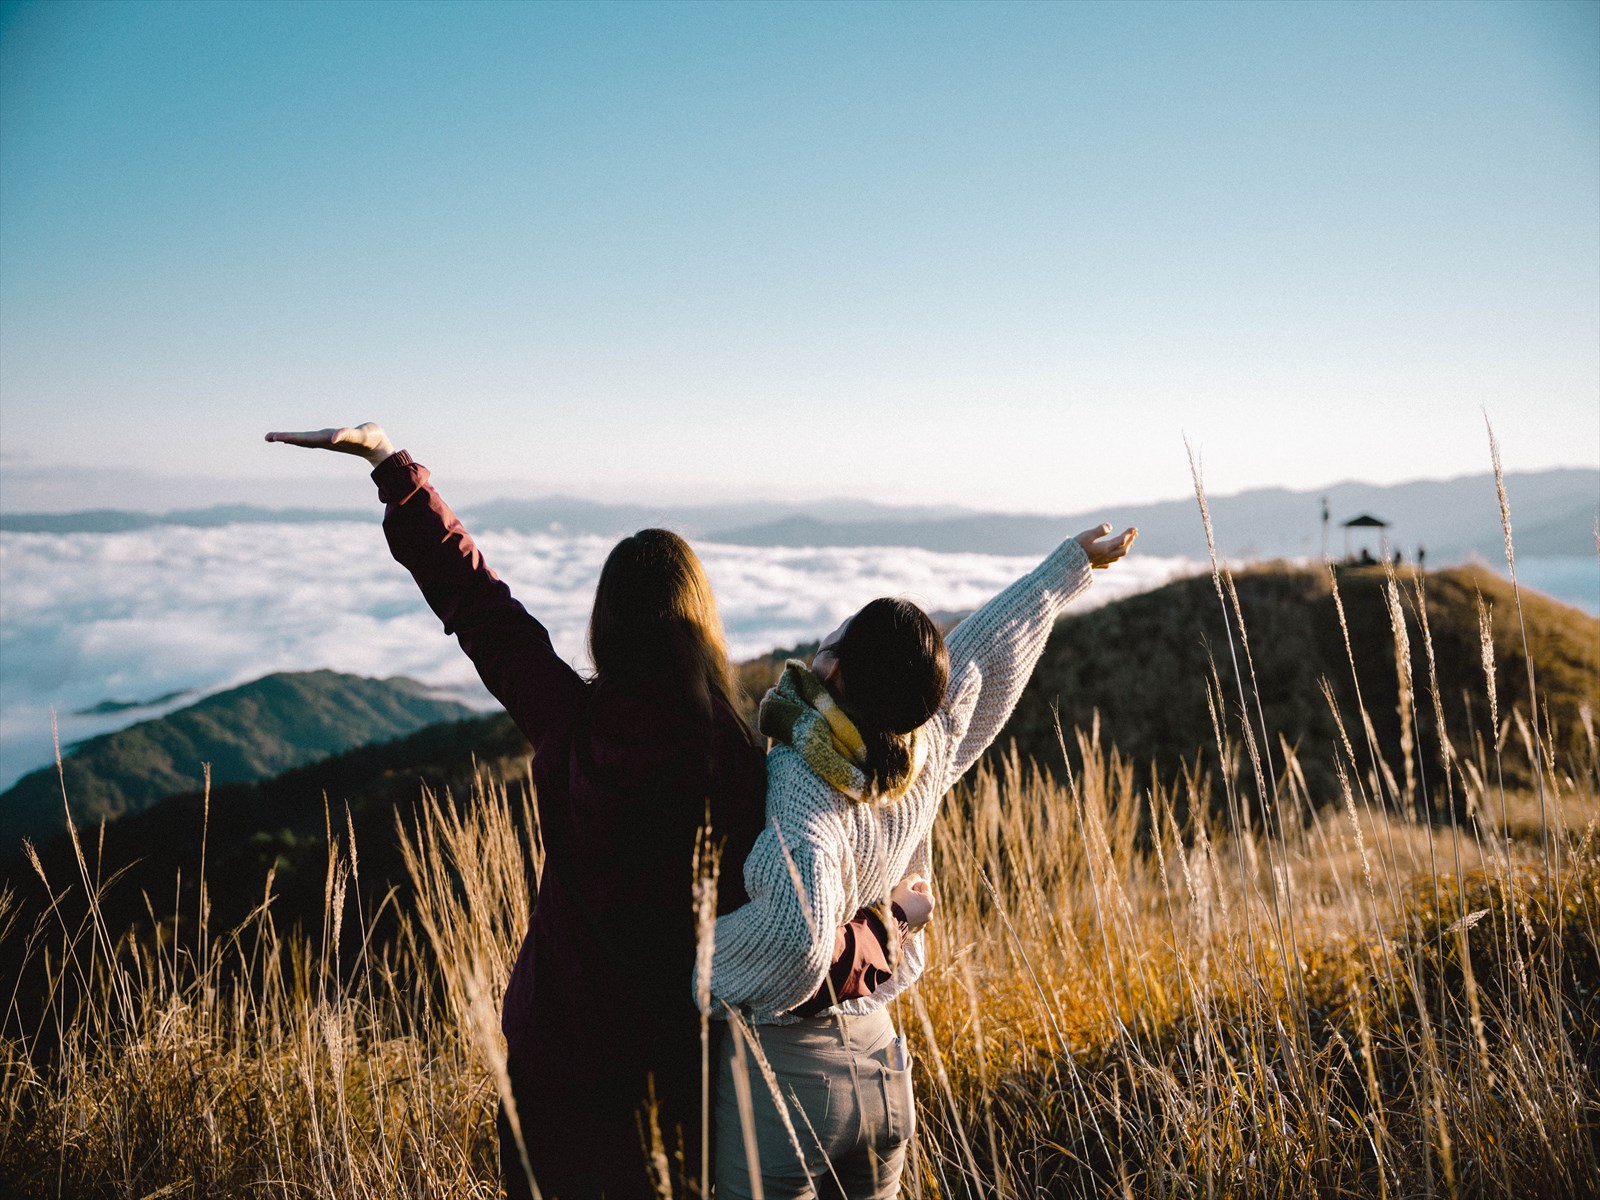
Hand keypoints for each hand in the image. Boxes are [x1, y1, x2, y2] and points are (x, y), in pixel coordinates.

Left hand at [264, 422, 395, 464]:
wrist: (380, 449)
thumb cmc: (372, 439)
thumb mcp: (360, 435)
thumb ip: (346, 435)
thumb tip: (333, 438)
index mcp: (328, 439)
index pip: (304, 438)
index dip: (289, 436)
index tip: (274, 437)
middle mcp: (325, 441)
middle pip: (301, 440)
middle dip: (284, 438)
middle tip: (267, 437)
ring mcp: (328, 441)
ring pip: (305, 440)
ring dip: (290, 439)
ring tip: (275, 438)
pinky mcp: (332, 440)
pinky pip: (312, 440)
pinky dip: (301, 439)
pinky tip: (295, 440)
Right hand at [891, 873, 934, 930]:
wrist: (888, 923)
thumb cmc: (897, 902)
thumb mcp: (904, 885)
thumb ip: (913, 878)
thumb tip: (917, 878)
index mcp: (929, 901)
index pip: (925, 885)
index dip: (914, 884)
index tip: (907, 889)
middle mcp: (930, 913)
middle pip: (923, 897)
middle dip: (915, 895)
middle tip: (904, 897)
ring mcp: (923, 923)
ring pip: (919, 908)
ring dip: (913, 905)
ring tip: (902, 906)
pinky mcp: (917, 929)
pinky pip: (915, 918)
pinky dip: (910, 915)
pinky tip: (901, 914)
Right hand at [1074, 523, 1136, 568]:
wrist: (1066, 565)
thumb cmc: (1075, 548)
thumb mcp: (1086, 535)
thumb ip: (1099, 530)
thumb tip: (1110, 526)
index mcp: (1105, 548)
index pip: (1121, 540)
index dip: (1129, 534)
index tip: (1134, 528)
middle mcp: (1105, 556)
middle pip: (1123, 549)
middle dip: (1130, 541)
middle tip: (1135, 534)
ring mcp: (1101, 562)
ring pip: (1118, 557)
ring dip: (1125, 549)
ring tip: (1129, 544)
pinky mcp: (1095, 566)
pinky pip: (1109, 562)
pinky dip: (1114, 558)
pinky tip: (1112, 557)